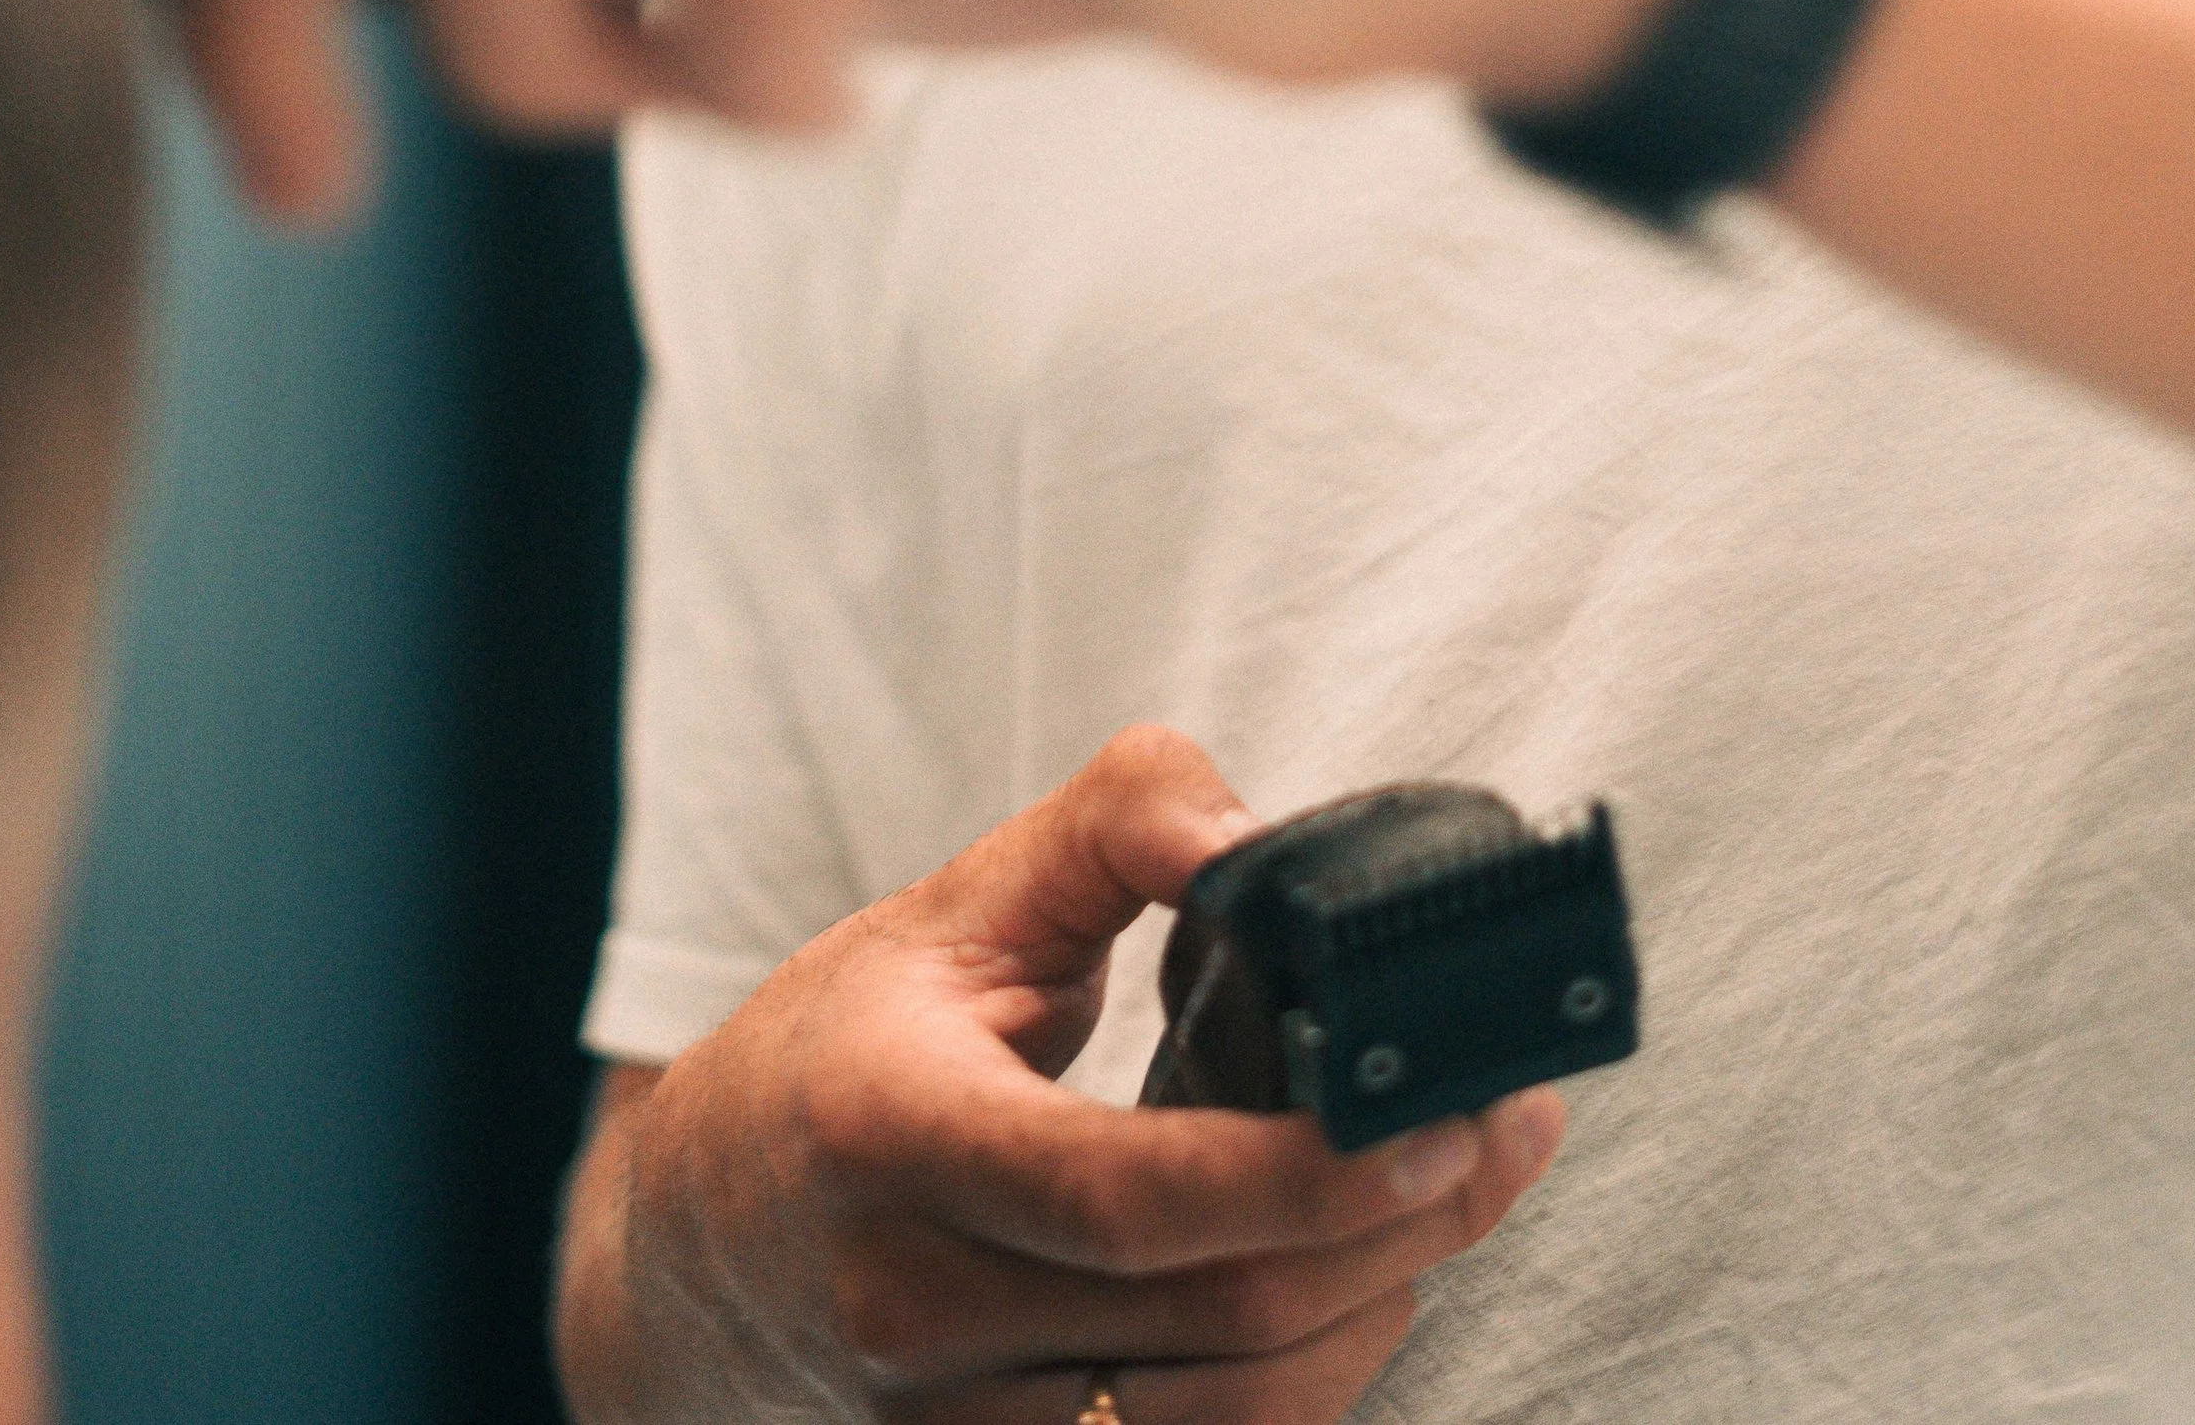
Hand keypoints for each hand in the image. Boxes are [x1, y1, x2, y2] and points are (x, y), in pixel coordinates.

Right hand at [560, 726, 1562, 1424]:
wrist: (685, 1261)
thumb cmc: (834, 1062)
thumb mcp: (949, 906)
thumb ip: (1113, 829)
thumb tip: (1259, 837)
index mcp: (894, 1135)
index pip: (1127, 1196)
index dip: (1307, 1173)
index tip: (1447, 1115)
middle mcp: (919, 1305)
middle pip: (1220, 1317)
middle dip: (1401, 1227)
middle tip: (1509, 1127)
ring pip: (1234, 1413)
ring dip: (1374, 1305)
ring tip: (1445, 1186)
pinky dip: (1304, 1381)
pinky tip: (1353, 1284)